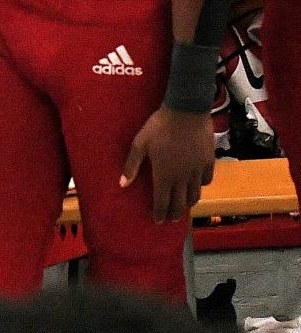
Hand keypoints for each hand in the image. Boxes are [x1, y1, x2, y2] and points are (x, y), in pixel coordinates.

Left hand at [120, 105, 214, 222]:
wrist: (186, 111)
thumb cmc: (159, 126)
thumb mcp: (140, 143)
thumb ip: (132, 164)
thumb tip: (122, 184)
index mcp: (164, 175)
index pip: (162, 202)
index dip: (159, 214)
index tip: (157, 221)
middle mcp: (182, 178)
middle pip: (180, 204)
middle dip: (174, 214)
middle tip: (170, 218)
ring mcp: (197, 171)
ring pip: (195, 195)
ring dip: (188, 204)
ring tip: (183, 206)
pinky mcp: (208, 162)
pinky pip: (206, 180)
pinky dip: (201, 186)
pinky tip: (197, 185)